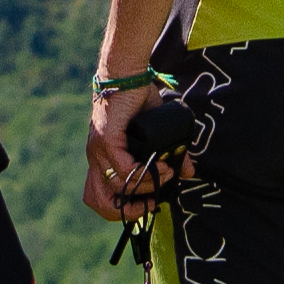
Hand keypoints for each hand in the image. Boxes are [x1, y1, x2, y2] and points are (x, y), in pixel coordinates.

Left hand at [83, 83, 168, 221]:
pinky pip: (125, 170)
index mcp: (102, 158)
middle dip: (126, 210)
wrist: (127, 73)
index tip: (147, 204)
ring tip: (168, 175)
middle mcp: (95, 157)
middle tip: (151, 204)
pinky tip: (164, 168)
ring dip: (148, 186)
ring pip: (120, 186)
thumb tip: (188, 172)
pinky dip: (146, 174)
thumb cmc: (138, 98)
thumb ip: (169, 153)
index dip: (120, 207)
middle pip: (98, 200)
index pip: (98, 195)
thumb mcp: (156, 132)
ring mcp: (98, 150)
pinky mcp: (107, 140)